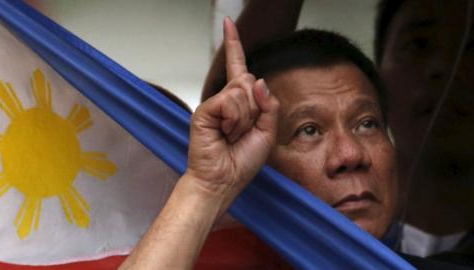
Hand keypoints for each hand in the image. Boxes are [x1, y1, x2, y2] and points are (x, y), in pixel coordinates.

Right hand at [185, 17, 278, 212]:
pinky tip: (225, 133)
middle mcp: (225, 99)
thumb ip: (267, 104)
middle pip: (248, 80)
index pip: (237, 67)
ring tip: (232, 135)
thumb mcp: (267, 132)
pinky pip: (230, 101)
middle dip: (255, 108)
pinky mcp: (205, 110)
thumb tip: (256, 80)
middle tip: (242, 131)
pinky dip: (234, 120)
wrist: (223, 180)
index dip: (233, 45)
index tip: (228, 23)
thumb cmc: (242, 161)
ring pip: (242, 91)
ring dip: (245, 118)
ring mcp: (214, 103)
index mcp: (239, 103)